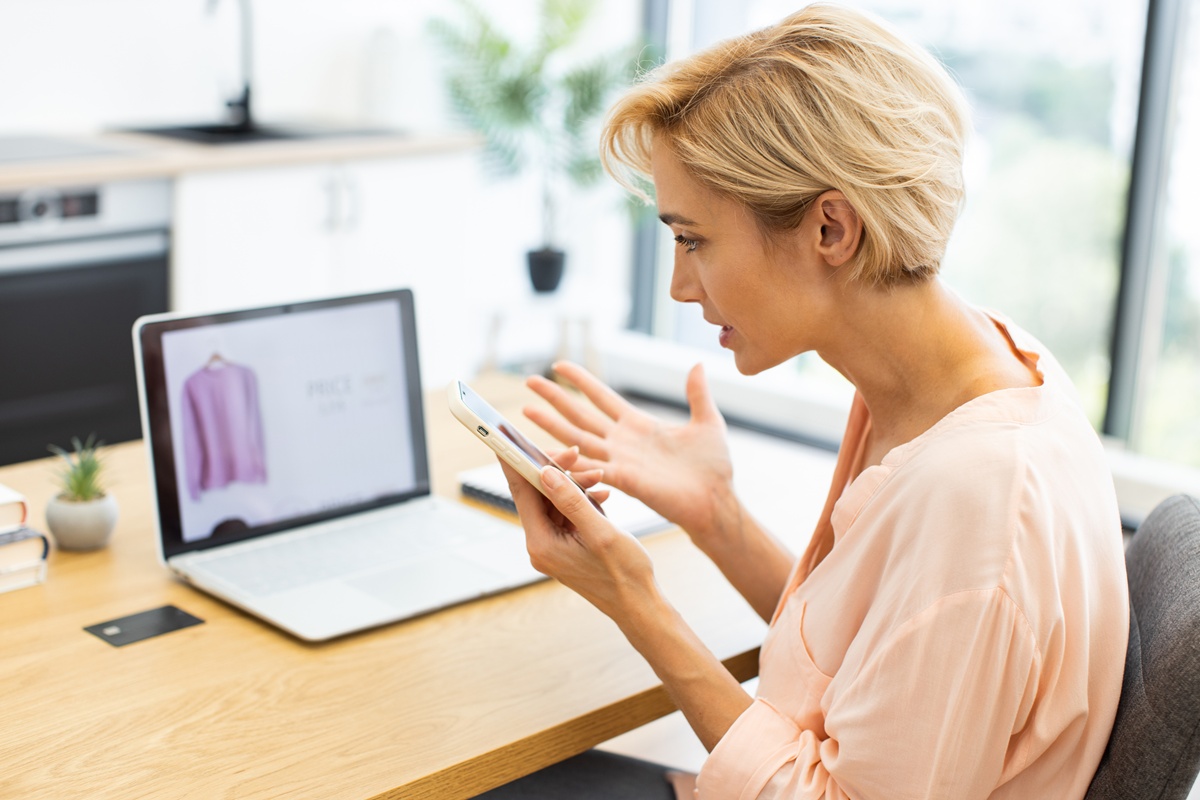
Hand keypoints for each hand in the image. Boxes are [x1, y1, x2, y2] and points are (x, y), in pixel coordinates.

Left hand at [498, 457, 655, 620]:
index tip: (507, 437)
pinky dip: (582, 500)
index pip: (521, 494)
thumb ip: (571, 501)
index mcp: (542, 544)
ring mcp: (553, 546)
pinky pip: (567, 513)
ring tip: (600, 478)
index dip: (515, 463)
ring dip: (575, 485)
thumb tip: (545, 472)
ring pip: (555, 501)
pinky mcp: (566, 545)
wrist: (639, 605)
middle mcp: (541, 545)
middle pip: (537, 494)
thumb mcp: (599, 532)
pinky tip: (602, 495)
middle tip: (575, 453)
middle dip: (557, 471)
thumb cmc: (624, 574)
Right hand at [523, 361, 735, 544]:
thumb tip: (699, 364)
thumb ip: (698, 394)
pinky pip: (593, 469)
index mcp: (638, 425)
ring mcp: (621, 461)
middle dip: (555, 398)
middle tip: (529, 381)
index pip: (602, 397)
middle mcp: (623, 442)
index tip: (559, 365)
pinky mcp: (625, 481)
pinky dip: (573, 462)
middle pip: (580, 414)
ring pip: (578, 439)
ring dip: (552, 425)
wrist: (718, 502)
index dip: (581, 381)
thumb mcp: (708, 422)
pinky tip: (550, 453)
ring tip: (527, 410)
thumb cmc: (714, 468)